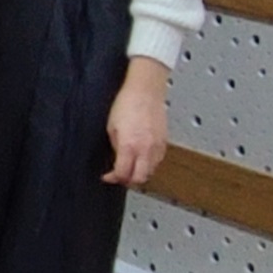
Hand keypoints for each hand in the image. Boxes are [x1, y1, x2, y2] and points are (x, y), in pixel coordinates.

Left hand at [104, 58, 170, 185]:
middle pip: (140, 178)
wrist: (145, 91)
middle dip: (128, 181)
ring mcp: (157, 146)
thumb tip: (116, 158)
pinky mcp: (164, 142)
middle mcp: (146, 149)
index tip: (107, 176)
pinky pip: (158, 161)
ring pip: (151, 171)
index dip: (113, 178)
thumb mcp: (111, 127)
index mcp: (129, 146)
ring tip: (130, 167)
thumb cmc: (127, 104)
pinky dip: (149, 164)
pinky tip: (141, 158)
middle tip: (119, 176)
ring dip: (139, 173)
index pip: (122, 174)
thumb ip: (115, 146)